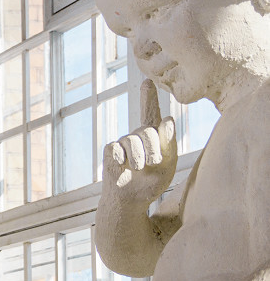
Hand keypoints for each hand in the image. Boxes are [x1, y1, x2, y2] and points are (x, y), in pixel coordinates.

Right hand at [103, 79, 176, 204]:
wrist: (131, 199)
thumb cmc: (152, 182)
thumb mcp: (168, 165)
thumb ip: (170, 144)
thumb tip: (168, 120)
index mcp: (155, 136)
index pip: (151, 112)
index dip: (148, 97)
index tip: (146, 81)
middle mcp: (137, 134)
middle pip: (148, 131)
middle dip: (153, 150)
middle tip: (152, 165)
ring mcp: (123, 141)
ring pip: (133, 140)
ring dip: (139, 159)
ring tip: (137, 169)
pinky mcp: (110, 150)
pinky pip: (118, 149)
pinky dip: (123, 161)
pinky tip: (123, 168)